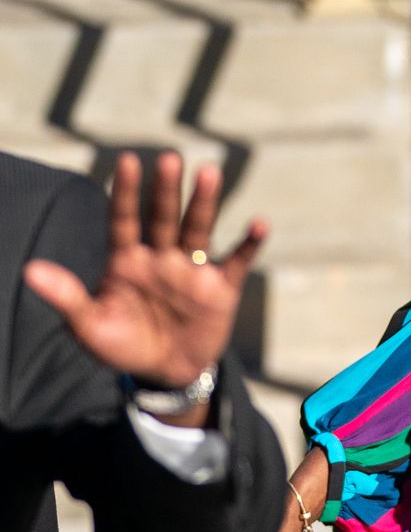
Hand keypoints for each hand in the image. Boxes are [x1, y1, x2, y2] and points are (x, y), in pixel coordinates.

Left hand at [23, 152, 265, 394]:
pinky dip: (249, 243)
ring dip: (204, 202)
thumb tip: (30, 270)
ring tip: (209, 173)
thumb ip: (66, 295)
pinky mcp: (221, 287)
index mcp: (127, 261)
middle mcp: (161, 257)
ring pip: (198, 228)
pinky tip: (259, 224)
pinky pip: (237, 261)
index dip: (126, 193)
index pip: (124, 220)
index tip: (127, 160)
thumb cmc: (122, 345)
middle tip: (170, 159)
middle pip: (163, 217)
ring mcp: (192, 269)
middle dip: (166, 189)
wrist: (164, 372)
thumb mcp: (89, 325)